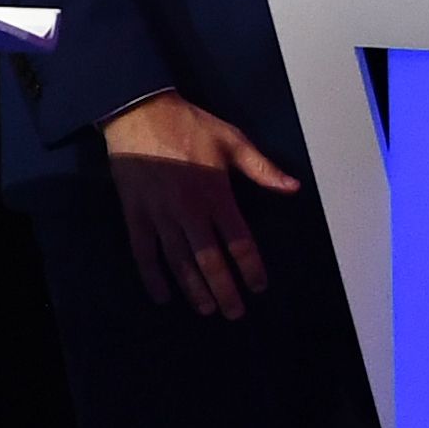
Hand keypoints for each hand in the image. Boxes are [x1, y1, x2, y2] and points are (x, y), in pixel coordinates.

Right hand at [101, 91, 300, 318]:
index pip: (239, 241)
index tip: (259, 287)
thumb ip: (262, 169)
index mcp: (216, 195)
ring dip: (193, 289)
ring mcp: (159, 215)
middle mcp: (189, 212)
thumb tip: (293, 188)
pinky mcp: (135, 215)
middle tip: (234, 313)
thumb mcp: (233, 141)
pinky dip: (152, 276)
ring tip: (207, 310)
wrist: (139, 114)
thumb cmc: (191, 126)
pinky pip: (143, 252)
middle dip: (224, 289)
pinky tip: (162, 296)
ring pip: (178, 262)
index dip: (250, 268)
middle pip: (209, 260)